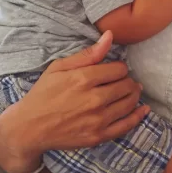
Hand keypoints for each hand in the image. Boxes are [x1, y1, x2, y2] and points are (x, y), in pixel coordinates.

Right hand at [0, 31, 149, 172]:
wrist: (28, 128)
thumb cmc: (43, 94)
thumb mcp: (59, 68)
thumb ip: (88, 54)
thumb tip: (110, 36)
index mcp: (83, 79)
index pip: (119, 69)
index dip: (119, 68)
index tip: (114, 71)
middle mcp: (93, 99)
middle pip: (126, 85)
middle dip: (128, 81)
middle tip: (123, 81)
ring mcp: (97, 120)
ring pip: (129, 103)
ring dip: (134, 95)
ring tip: (131, 91)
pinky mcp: (98, 137)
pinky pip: (126, 125)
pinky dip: (138, 116)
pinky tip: (143, 109)